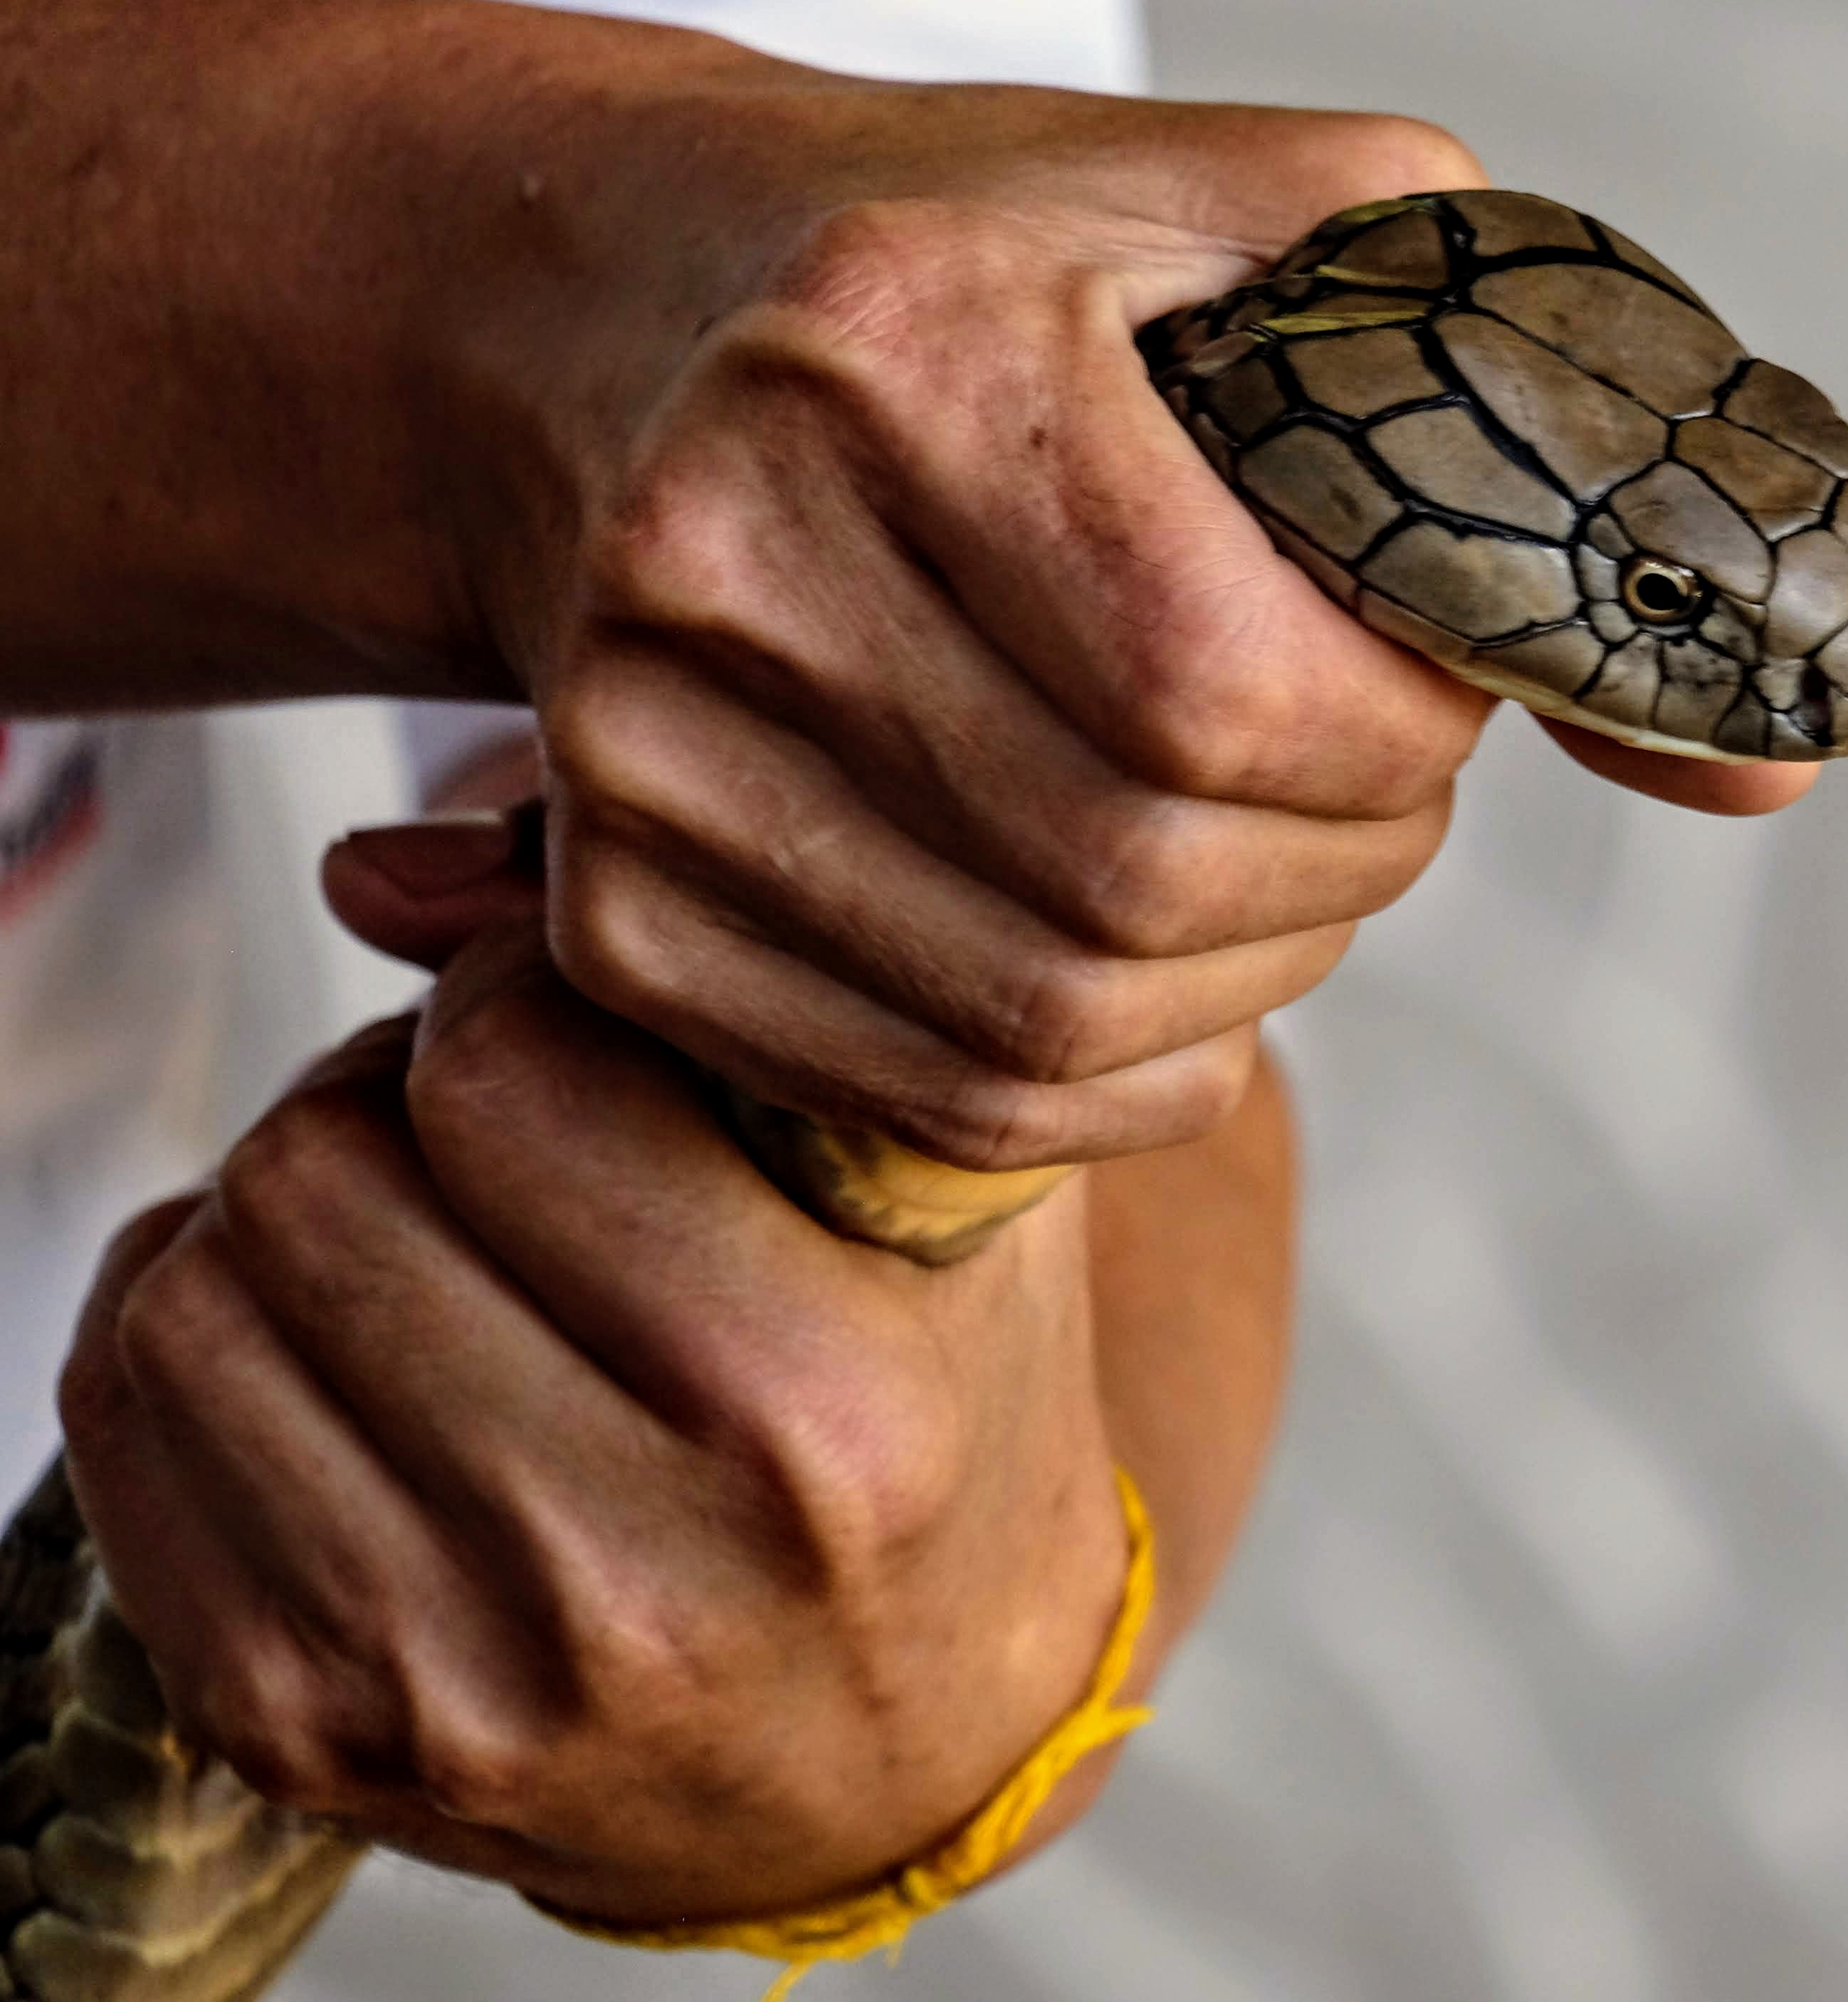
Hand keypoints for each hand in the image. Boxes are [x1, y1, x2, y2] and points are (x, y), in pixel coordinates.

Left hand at [54, 900, 1279, 1923]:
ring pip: (200, 1287)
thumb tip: (380, 867)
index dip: (520, 996)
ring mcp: (448, 1674)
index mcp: (825, 1412)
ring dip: (289, 1211)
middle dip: (391, 1098)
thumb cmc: (942, 1423)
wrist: (905, 1757)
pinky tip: (343, 1340)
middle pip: (327, 1172)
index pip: (511, 1080)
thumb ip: (728, 1001)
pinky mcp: (308, 1731)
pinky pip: (128, 1420)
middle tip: (490, 1127)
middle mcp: (633, 1571)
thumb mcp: (942, 1196)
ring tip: (424, 1235)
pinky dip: (209, 1325)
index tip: (582, 1027)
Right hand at [471, 70, 1816, 1168]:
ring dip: (1253, 973)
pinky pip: (950, 1098)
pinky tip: (1160, 951)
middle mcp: (729, 554)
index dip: (1399, 739)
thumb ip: (1552, 449)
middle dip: (1349, 859)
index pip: (1225, 683)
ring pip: (1058, 1015)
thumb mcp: (1311, 239)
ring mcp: (639, 752)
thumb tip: (1775, 764)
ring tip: (1269, 842)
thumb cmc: (1025, 264)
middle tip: (1366, 772)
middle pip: (1146, 873)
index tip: (1427, 685)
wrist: (631, 308)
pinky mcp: (616, 909)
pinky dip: (1125, 1071)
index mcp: (912, 346)